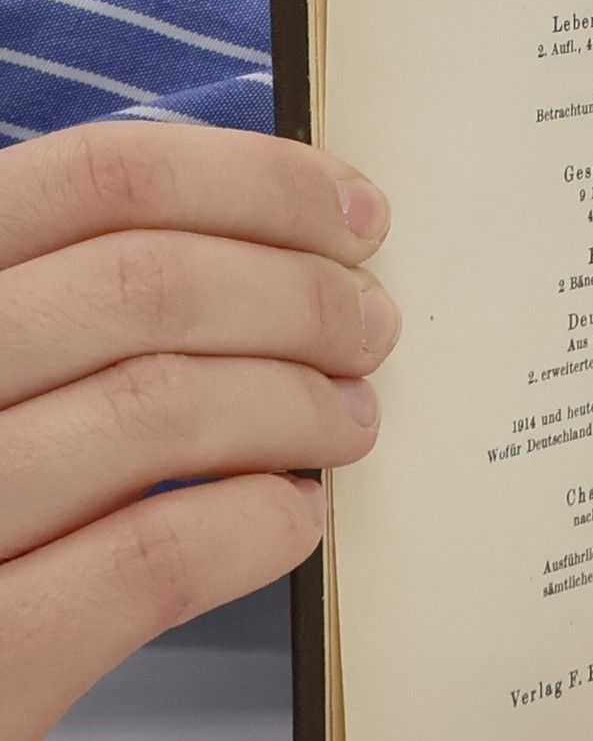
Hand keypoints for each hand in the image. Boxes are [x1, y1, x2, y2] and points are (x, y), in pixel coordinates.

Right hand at [0, 123, 396, 740]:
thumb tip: (277, 257)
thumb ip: (72, 313)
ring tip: (348, 424)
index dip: (255, 186)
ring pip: (160, 408)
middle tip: (371, 330)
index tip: (357, 217)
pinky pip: (151, 560)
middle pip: (147, 284)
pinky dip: (254, 527)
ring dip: (297, 406)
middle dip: (301, 298)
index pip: (95, 180)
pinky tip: (292, 521)